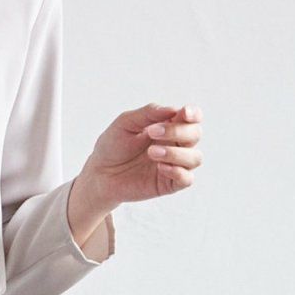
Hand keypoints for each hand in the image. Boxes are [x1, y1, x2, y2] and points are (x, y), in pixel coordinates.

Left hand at [83, 102, 202, 209]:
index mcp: (169, 126)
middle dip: (178, 131)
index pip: (192, 118)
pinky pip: (187, 179)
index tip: (183, 113)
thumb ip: (148, 114)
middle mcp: (176, 144)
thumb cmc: (113, 145)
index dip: (193, 114)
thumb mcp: (126, 123)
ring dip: (176, 153)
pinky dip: (177, 171)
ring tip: (151, 152)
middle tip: (152, 132)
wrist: (99, 173)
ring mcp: (174, 164)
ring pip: (195, 158)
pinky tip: (160, 167)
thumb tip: (173, 109)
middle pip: (195, 134)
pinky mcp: (169, 184)